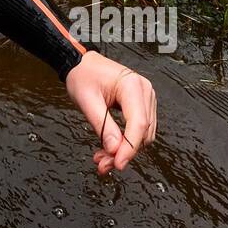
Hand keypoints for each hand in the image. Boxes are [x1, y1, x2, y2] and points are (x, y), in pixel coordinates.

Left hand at [64, 51, 156, 174]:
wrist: (81, 64)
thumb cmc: (82, 76)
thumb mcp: (86, 100)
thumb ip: (102, 125)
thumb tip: (114, 149)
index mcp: (132, 85)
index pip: (138, 123)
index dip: (129, 147)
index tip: (117, 163)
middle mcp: (144, 91)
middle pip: (142, 132)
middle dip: (124, 151)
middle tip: (102, 164)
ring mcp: (146, 98)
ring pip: (143, 135)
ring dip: (124, 150)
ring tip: (102, 158)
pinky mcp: (142, 105)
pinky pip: (139, 130)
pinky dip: (125, 142)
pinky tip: (110, 148)